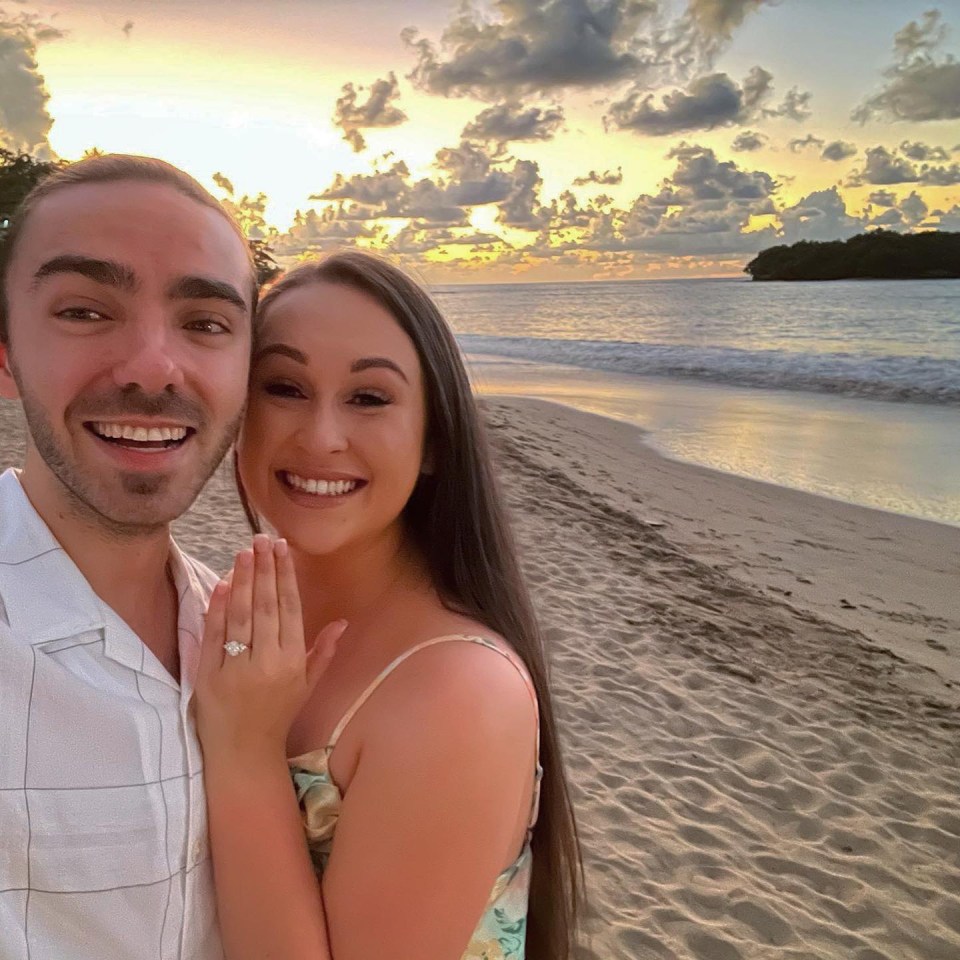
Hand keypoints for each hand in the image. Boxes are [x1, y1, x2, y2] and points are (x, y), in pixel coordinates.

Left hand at [195, 533, 347, 762]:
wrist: (243, 755)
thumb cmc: (278, 716)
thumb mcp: (307, 686)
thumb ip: (322, 652)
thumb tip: (342, 622)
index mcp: (292, 663)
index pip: (289, 609)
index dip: (286, 576)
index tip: (282, 549)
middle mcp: (267, 663)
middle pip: (266, 607)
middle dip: (265, 569)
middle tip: (262, 538)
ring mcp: (236, 670)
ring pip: (241, 616)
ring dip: (243, 581)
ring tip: (244, 551)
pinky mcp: (209, 677)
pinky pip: (214, 636)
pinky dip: (218, 608)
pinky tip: (223, 583)